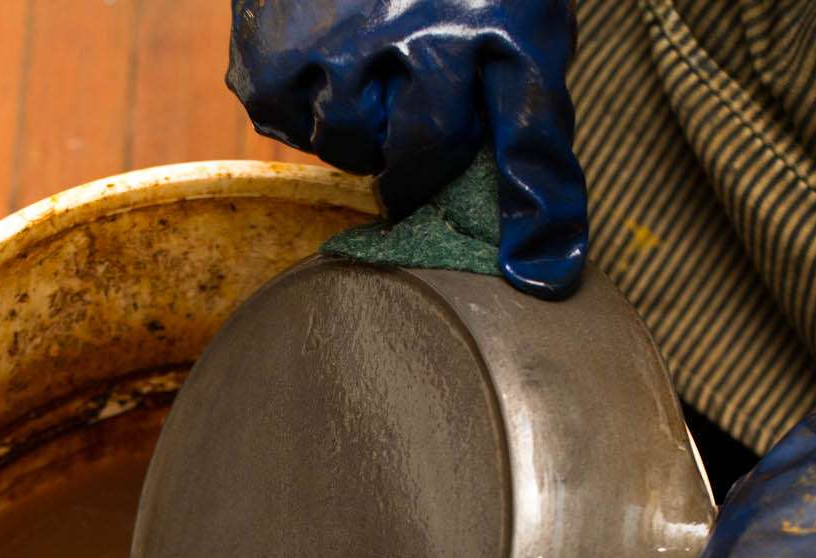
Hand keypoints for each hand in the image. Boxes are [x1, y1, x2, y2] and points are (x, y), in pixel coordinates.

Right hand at [228, 0, 587, 297]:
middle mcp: (429, 32)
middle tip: (406, 153)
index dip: (540, 214)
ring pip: (350, 143)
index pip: (533, 137)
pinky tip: (313, 60)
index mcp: (507, 19)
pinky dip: (296, 104)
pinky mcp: (275, 47)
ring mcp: (346, 40)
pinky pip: (282, 121)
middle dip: (415, 169)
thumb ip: (511, 81)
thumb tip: (507, 198)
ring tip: (359, 69)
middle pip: (423, 157)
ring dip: (356, 126)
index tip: (539, 274)